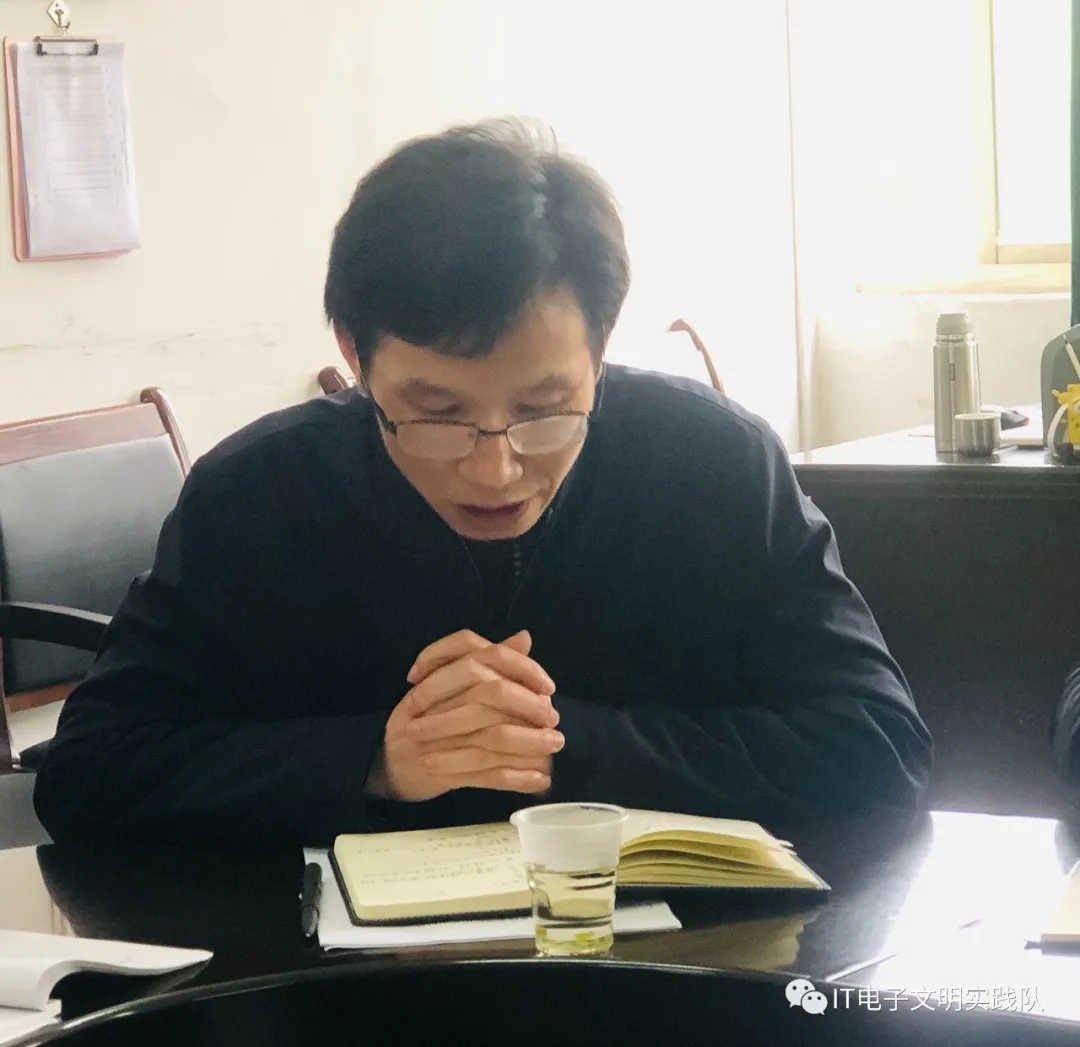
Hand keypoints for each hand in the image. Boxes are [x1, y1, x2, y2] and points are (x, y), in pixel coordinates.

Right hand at [366, 630, 563, 801]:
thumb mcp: (451, 683)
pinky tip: (540, 780)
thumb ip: (488, 661)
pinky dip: (516, 778)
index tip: (547, 685)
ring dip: (530, 742)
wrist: (388, 765)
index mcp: (439, 675)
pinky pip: (486, 774)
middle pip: (491, 693)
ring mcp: (437, 738)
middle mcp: (435, 701)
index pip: (485, 655)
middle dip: (528, 704)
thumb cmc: (425, 719)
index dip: (521, 667)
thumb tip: (524, 638)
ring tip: (555, 745)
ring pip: (492, 735)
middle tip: (552, 718)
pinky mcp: (441, 772)